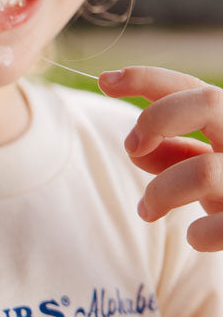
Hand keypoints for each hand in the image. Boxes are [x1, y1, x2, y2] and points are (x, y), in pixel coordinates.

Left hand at [98, 66, 222, 251]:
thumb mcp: (202, 165)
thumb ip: (170, 152)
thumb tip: (137, 150)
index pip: (191, 86)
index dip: (147, 77)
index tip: (106, 79)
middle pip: (207, 102)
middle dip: (156, 120)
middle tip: (132, 148)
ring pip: (202, 172)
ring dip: (161, 192)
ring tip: (148, 210)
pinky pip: (221, 227)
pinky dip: (200, 235)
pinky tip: (196, 238)